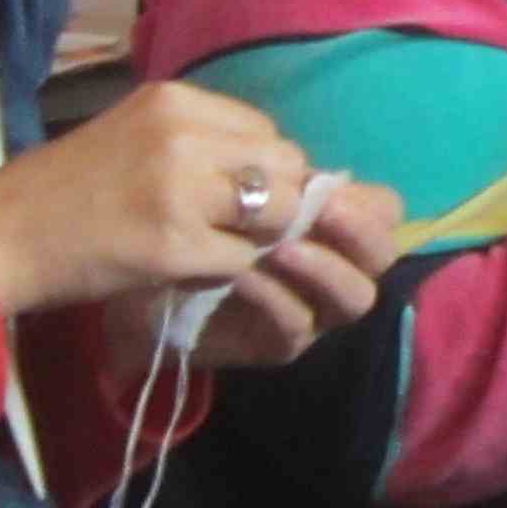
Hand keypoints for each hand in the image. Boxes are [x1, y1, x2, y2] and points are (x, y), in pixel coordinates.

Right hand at [0, 80, 312, 320]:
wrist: (1, 234)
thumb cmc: (65, 188)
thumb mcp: (136, 134)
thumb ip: (201, 140)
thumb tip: (277, 168)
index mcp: (174, 100)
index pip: (266, 129)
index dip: (263, 168)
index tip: (234, 193)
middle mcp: (184, 135)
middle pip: (285, 166)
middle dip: (276, 200)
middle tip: (235, 225)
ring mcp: (182, 190)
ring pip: (276, 214)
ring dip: (255, 237)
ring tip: (210, 244)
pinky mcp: (175, 245)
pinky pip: (241, 260)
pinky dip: (222, 270)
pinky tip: (182, 265)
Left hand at [102, 173, 404, 371]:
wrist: (123, 270)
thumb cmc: (171, 210)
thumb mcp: (217, 172)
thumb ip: (267, 169)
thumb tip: (305, 164)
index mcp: (328, 217)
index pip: (383, 209)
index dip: (368, 200)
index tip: (327, 184)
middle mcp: (331, 261)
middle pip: (382, 253)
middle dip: (359, 231)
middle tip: (323, 210)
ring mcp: (310, 304)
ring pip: (355, 296)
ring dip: (324, 268)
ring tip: (280, 248)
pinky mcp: (278, 342)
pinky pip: (297, 324)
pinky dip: (275, 297)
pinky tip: (242, 277)